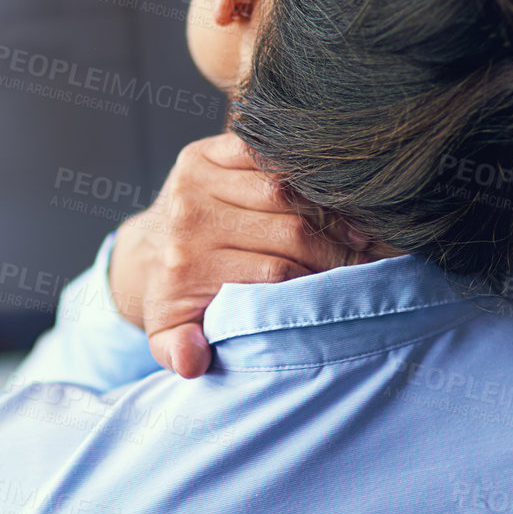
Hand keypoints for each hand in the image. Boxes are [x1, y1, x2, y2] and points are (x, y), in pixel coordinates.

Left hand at [107, 133, 355, 377]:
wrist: (144, 254)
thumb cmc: (175, 298)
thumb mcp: (170, 335)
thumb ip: (180, 353)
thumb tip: (194, 361)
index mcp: (186, 265)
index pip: (275, 271)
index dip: (319, 279)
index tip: (351, 289)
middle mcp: (189, 218)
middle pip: (285, 227)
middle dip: (333, 247)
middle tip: (368, 261)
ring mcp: (196, 179)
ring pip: (283, 188)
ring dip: (327, 208)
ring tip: (358, 231)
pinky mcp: (206, 151)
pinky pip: (265, 152)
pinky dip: (301, 170)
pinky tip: (328, 192)